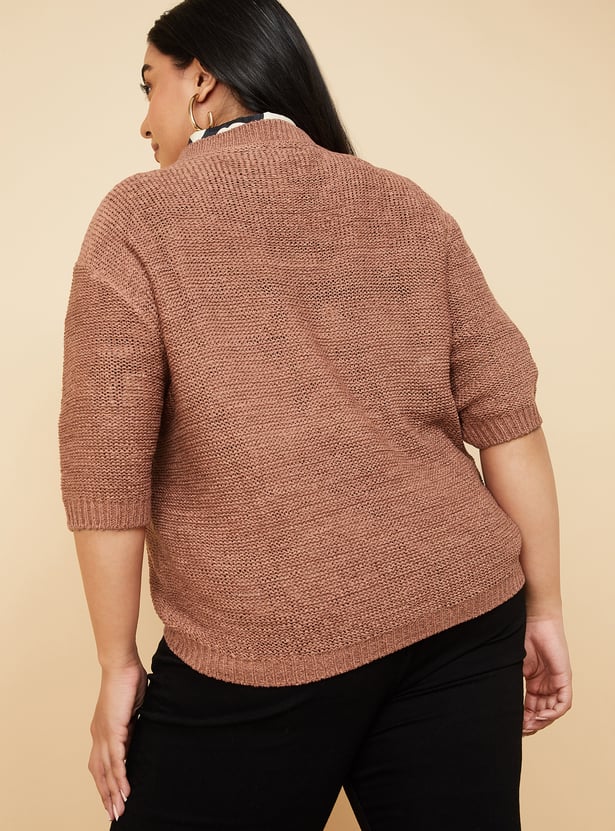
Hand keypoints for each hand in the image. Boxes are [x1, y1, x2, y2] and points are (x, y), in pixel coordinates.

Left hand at [88, 661, 147, 821]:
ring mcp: (104, 734)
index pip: (101, 764)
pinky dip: (120, 777)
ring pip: (107, 771)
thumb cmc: (128, 680)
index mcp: (102, 730)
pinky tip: (125, 790)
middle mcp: (98, 736)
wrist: (121, 664)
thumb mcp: (132, 709)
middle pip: (99, 773)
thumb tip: (138, 738)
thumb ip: (133, 726)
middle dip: (106, 795)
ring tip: (120, 809)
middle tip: (115, 814)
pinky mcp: (113, 730)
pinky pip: (116, 760)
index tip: (112, 799)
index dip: (106, 783)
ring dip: (113, 792)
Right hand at [522, 614, 571, 735]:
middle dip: (533, 723)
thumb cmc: (520, 633)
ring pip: (553, 710)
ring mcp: (556, 680)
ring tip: (529, 725)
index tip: (514, 725)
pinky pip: (563, 702)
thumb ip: (510, 680)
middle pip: (543, 711)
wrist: (532, 617)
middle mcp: (547, 683)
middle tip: (521, 730)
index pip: (532, 706)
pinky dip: (553, 712)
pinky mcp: (564, 676)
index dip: (524, 718)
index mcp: (535, 680)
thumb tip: (496, 697)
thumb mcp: (513, 663)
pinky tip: (541, 716)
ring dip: (542, 720)